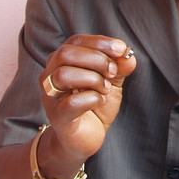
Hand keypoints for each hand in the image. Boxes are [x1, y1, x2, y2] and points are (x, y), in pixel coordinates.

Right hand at [39, 34, 136, 161]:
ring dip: (93, 79)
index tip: (120, 49)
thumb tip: (128, 56)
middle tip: (112, 72)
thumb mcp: (112, 81)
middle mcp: (51, 74)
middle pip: (66, 53)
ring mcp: (50, 96)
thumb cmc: (95, 103)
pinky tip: (98, 101)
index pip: (76, 40)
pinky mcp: (56, 116)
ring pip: (64, 74)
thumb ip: (120, 67)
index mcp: (64, 61)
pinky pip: (70, 102)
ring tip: (104, 88)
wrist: (86, 137)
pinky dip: (92, 99)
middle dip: (96, 59)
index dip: (100, 42)